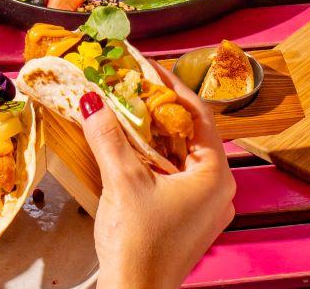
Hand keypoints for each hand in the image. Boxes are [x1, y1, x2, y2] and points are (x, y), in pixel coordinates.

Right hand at [82, 64, 236, 288]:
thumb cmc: (138, 243)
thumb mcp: (122, 181)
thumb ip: (108, 135)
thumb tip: (91, 98)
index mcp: (216, 175)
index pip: (198, 114)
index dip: (171, 87)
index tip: (147, 67)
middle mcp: (218, 190)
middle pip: (190, 135)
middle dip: (159, 112)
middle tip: (132, 87)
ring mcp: (205, 209)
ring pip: (181, 158)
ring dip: (154, 137)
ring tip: (127, 114)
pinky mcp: (189, 223)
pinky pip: (175, 179)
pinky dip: (154, 162)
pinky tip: (130, 153)